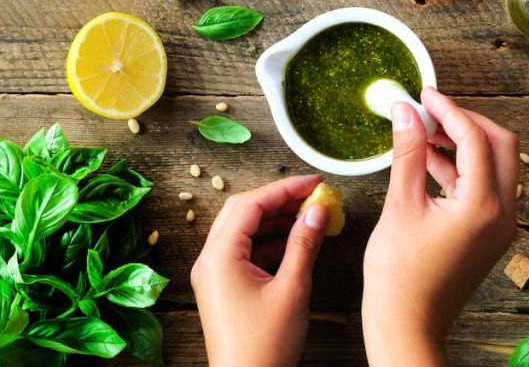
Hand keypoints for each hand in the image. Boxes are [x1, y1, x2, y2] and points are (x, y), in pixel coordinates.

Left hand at [191, 175, 328, 366]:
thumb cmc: (265, 346)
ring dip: (276, 220)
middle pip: (243, 212)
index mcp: (219, 257)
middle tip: (312, 196)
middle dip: (279, 201)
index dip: (284, 188)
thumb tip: (318, 210)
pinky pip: (245, 251)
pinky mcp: (224, 287)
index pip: (251, 204)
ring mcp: (215, 275)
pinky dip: (271, 241)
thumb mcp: (292, 289)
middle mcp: (210, 261)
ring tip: (310, 217)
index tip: (313, 182)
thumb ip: (305, 243)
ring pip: (244, 230)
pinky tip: (297, 241)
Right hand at [362, 88, 518, 365]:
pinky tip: (429, 159)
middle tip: (431, 110)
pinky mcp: (489, 233)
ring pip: (496, 165)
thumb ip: (408, 153)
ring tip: (424, 130)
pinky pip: (485, 187)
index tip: (424, 94)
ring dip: (465, 143)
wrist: (408, 326)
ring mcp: (500, 224)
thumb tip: (405, 111)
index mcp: (483, 205)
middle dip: (467, 121)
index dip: (449, 109)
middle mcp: (503, 213)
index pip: (475, 138)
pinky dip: (462, 168)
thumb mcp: (400, 205)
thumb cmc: (400, 277)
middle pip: (501, 145)